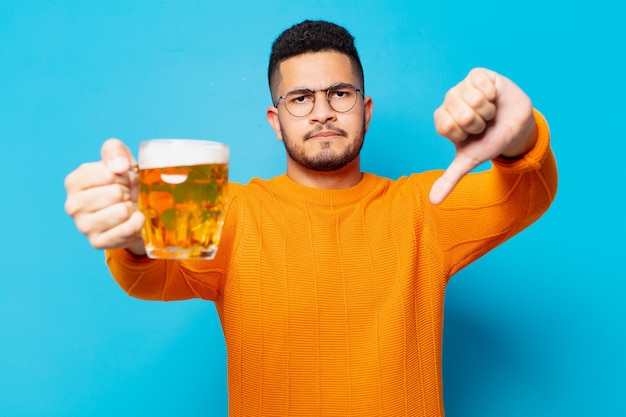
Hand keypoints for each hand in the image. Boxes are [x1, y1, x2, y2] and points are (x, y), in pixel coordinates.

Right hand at [64, 139, 145, 254]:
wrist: (133, 211)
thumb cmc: (123, 184)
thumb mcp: (120, 160)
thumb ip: (115, 151)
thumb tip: (119, 167)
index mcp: (74, 181)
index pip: (108, 174)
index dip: (123, 176)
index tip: (120, 180)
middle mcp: (73, 205)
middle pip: (116, 193)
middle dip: (128, 192)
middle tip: (125, 197)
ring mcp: (83, 226)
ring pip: (122, 211)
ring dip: (131, 208)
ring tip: (126, 208)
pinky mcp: (97, 242)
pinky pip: (127, 230)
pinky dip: (137, 223)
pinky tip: (132, 220)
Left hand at [429, 68, 537, 204]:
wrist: (515, 128)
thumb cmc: (489, 142)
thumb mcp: (470, 161)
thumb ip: (450, 178)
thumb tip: (434, 201)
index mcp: (443, 120)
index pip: (447, 127)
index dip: (465, 134)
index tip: (471, 136)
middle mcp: (449, 101)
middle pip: (461, 114)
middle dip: (479, 124)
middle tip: (483, 124)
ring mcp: (462, 87)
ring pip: (473, 99)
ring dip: (488, 110)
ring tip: (489, 113)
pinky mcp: (477, 75)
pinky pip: (481, 84)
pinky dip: (492, 94)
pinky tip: (494, 97)